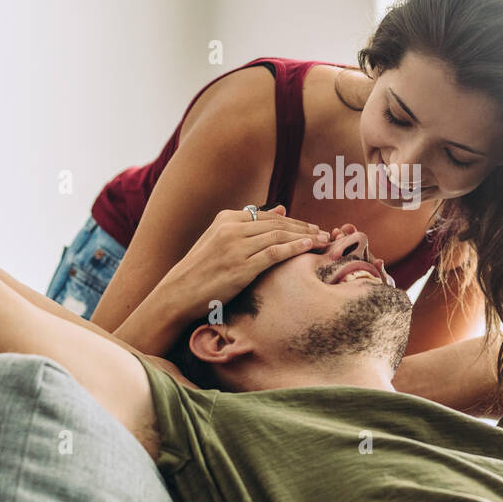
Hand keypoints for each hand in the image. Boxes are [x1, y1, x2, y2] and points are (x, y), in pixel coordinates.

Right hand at [161, 205, 329, 323]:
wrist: (178, 293)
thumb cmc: (202, 269)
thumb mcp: (221, 240)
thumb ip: (250, 224)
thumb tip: (282, 208)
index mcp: (226, 219)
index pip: (268, 216)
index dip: (293, 221)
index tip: (310, 227)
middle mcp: (231, 229)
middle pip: (277, 224)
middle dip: (303, 228)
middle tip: (323, 233)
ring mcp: (235, 247)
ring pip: (278, 236)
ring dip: (304, 237)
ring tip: (322, 240)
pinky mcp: (241, 267)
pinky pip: (274, 253)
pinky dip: (294, 248)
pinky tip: (308, 247)